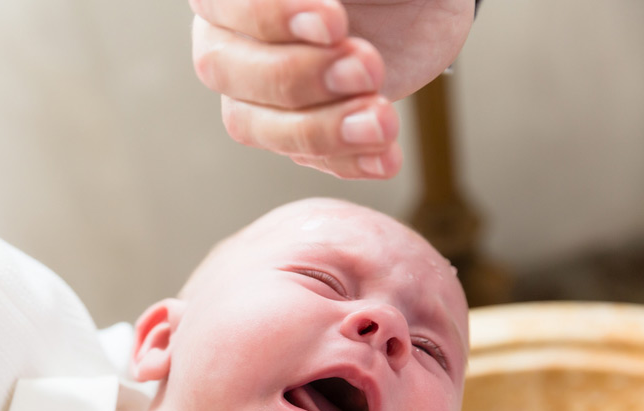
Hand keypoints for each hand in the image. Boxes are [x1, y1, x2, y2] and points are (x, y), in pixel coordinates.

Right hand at [190, 0, 474, 178]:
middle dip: (300, 76)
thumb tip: (317, 11)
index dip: (271, 16)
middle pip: (226, 70)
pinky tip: (386, 156)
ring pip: (254, 125)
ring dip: (323, 129)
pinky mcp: (296, 131)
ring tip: (382, 122)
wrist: (420, 7)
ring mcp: (256, 94)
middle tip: (367, 69)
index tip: (334, 23)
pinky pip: (306, 158)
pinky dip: (348, 160)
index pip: (222, 3)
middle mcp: (229, 40)